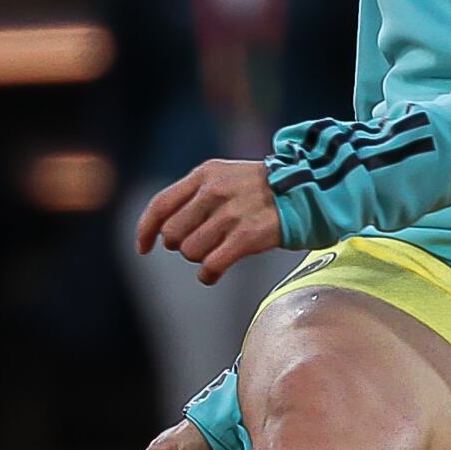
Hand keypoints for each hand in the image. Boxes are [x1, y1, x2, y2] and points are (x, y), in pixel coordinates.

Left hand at [135, 158, 284, 284]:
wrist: (306, 191)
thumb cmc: (262, 189)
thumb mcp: (224, 176)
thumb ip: (194, 195)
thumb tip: (163, 230)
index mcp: (204, 174)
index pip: (160, 205)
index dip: (146, 230)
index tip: (143, 248)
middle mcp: (213, 191)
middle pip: (172, 234)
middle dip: (181, 245)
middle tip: (200, 244)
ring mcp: (230, 214)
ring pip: (190, 252)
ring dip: (200, 258)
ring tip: (217, 252)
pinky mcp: (247, 236)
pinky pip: (211, 265)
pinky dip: (209, 274)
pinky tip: (215, 272)